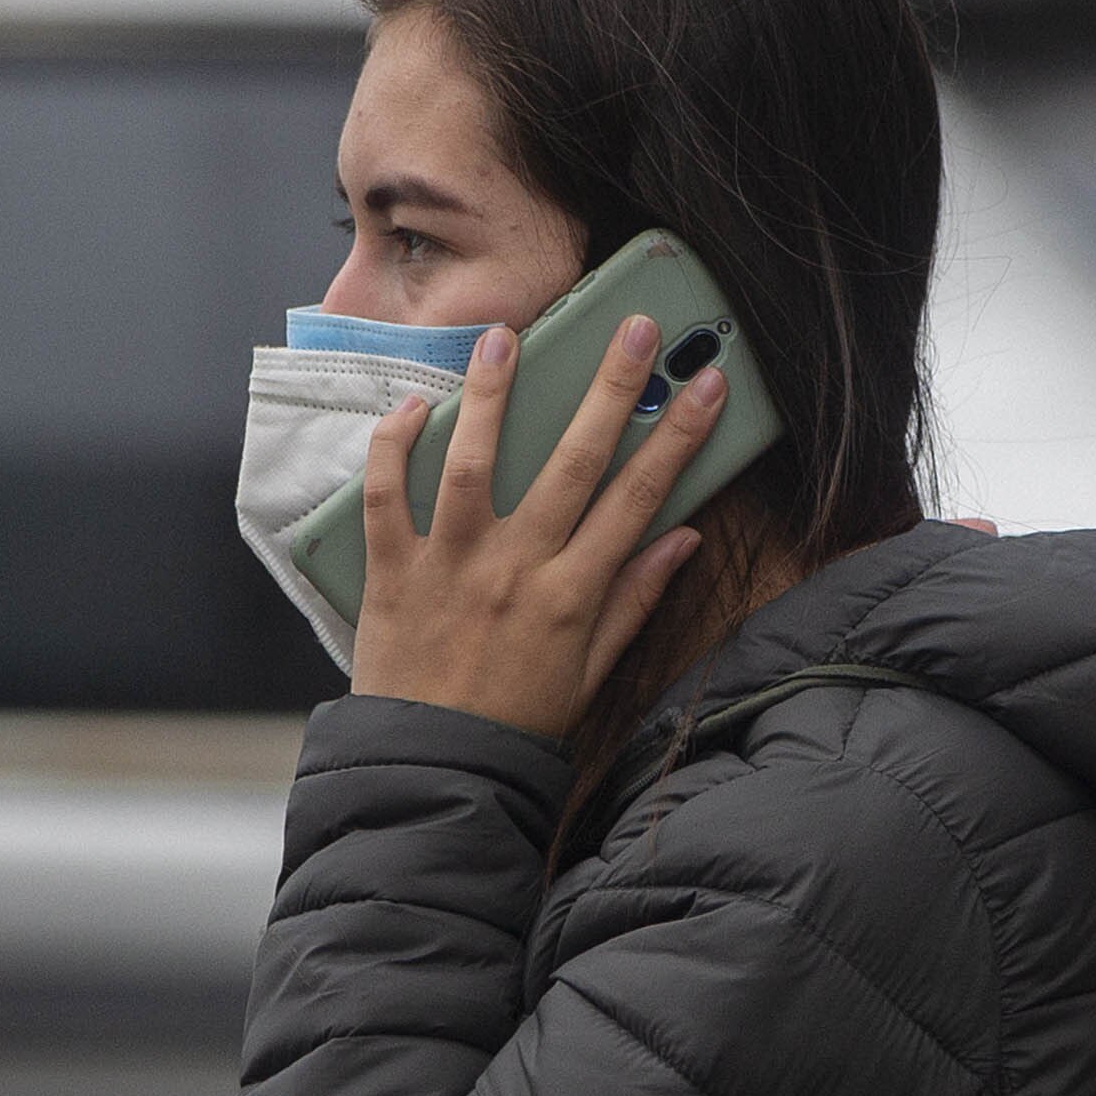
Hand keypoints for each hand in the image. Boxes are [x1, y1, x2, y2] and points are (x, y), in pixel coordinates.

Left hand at [349, 314, 724, 738]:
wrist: (435, 768)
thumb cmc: (516, 720)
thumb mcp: (591, 669)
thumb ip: (635, 599)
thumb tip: (685, 536)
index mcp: (574, 593)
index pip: (640, 497)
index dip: (679, 435)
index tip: (709, 382)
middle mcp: (516, 570)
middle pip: (573, 463)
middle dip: (610, 388)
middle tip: (635, 327)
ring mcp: (450, 566)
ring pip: (472, 464)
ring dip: (490, 396)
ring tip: (504, 336)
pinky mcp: (392, 573)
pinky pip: (386, 497)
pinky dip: (393, 449)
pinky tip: (411, 407)